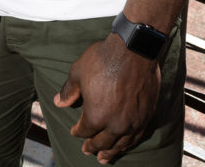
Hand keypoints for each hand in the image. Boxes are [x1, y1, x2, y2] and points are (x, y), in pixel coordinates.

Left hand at [54, 35, 160, 163]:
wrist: (134, 50)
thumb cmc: (103, 59)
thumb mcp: (78, 72)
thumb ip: (69, 90)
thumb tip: (59, 102)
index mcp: (96, 115)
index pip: (85, 130)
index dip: (78, 132)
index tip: (74, 131)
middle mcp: (115, 124)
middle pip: (102, 142)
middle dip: (93, 147)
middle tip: (88, 151)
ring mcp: (132, 122)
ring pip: (120, 144)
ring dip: (111, 152)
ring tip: (105, 158)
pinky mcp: (146, 116)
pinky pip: (136, 137)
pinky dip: (128, 144)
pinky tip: (124, 145)